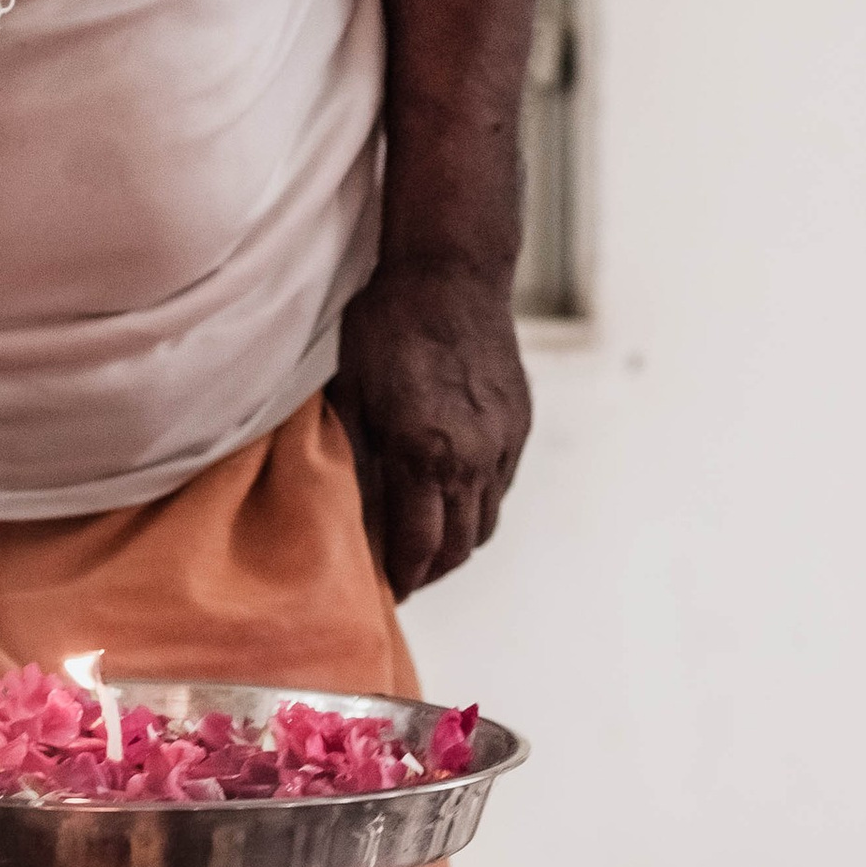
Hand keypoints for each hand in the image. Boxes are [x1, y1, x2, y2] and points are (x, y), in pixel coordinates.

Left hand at [329, 262, 530, 597]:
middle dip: (428, 572)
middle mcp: (473, 458)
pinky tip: (451, 500)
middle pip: (458, 547)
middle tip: (400, 579)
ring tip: (424, 547)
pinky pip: (501, 487)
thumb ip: (355, 461)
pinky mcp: (519, 424)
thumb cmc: (386, 326)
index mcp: (425, 455)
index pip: (418, 547)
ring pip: (486, 522)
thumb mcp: (351, 394)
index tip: (382, 594)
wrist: (450, 272)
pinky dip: (477, 507)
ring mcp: (503, 443)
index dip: (401, 579)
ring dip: (456, 544)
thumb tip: (346, 520)